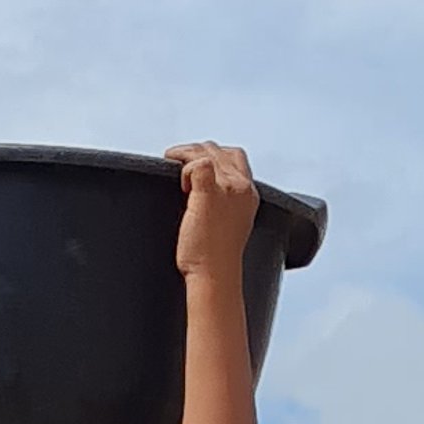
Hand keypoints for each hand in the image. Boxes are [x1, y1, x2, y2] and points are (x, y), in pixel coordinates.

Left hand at [166, 140, 257, 283]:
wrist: (215, 274)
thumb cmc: (217, 256)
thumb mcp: (230, 222)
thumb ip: (225, 203)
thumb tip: (202, 190)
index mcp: (249, 194)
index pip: (235, 156)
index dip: (212, 155)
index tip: (196, 167)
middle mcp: (241, 187)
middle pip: (217, 149)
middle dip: (194, 151)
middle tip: (177, 163)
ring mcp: (226, 188)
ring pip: (204, 151)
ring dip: (186, 155)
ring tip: (174, 167)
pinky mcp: (208, 194)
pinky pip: (196, 163)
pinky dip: (184, 166)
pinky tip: (180, 184)